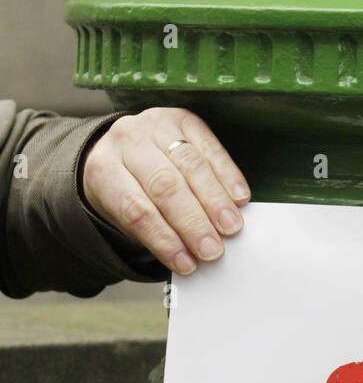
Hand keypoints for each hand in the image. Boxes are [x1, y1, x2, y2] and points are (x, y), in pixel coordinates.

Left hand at [80, 106, 250, 276]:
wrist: (121, 151)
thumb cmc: (128, 192)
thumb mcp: (125, 217)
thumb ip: (154, 233)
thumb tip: (191, 256)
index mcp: (104, 169)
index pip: (135, 209)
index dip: (164, 239)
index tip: (187, 264)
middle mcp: (127, 140)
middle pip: (164, 185)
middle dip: (192, 221)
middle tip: (212, 249)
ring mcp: (155, 125)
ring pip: (190, 164)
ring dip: (215, 200)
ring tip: (230, 227)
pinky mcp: (183, 118)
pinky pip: (209, 146)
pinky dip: (228, 175)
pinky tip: (239, 197)